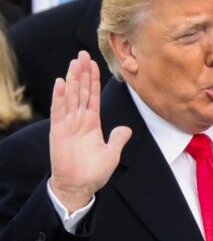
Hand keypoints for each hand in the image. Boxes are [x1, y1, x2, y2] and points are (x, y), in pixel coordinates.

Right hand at [48, 52, 131, 211]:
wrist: (78, 186)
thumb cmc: (93, 172)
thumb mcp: (112, 153)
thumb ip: (118, 139)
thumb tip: (126, 129)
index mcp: (92, 123)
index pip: (93, 96)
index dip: (93, 80)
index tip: (93, 64)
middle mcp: (79, 120)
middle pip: (81, 91)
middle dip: (82, 73)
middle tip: (83, 54)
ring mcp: (68, 124)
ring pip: (71, 96)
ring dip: (72, 79)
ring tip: (74, 62)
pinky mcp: (58, 131)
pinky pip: (59, 110)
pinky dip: (60, 96)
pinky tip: (61, 82)